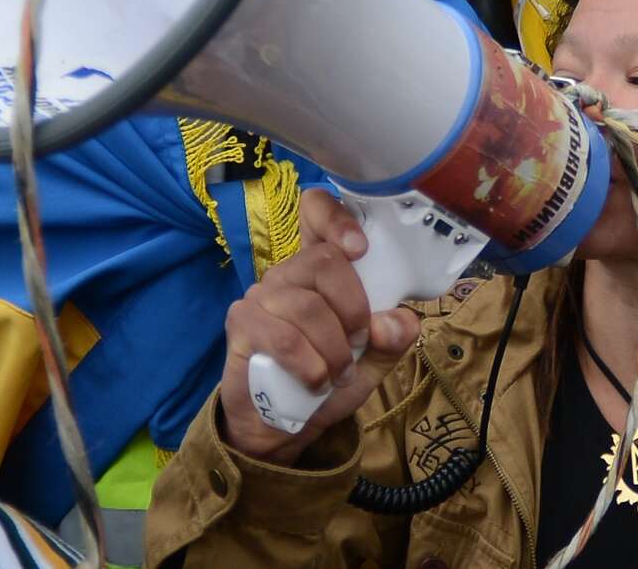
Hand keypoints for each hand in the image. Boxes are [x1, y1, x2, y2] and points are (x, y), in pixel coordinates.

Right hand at [217, 190, 419, 464]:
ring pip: (307, 306)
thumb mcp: (375, 359)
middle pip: (323, 261)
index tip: (360, 248)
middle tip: (360, 341)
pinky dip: (311, 364)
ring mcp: (260, 296)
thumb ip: (393, 337)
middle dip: (353, 307)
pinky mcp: (242, 326)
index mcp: (320, 268)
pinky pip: (282, 338)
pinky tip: (317, 382)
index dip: (335, 218)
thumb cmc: (330, 378)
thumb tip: (395, 322)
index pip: (315, 213)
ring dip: (334, 348)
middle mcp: (288, 273)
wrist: (283, 424)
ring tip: (340, 374)